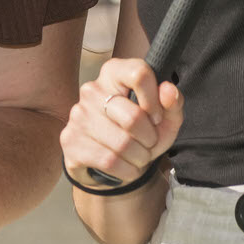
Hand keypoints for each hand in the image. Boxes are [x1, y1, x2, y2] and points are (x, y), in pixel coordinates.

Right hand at [60, 57, 181, 189]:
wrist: (110, 162)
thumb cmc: (138, 133)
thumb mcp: (163, 118)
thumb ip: (172, 102)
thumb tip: (168, 90)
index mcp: (114, 73)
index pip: (139, 73)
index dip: (155, 100)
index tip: (156, 116)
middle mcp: (92, 90)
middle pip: (133, 117)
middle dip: (149, 138)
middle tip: (148, 142)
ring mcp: (78, 115)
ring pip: (123, 144)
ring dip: (139, 157)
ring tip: (137, 155)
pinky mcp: (70, 141)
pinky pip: (110, 161)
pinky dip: (127, 170)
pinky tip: (126, 166)